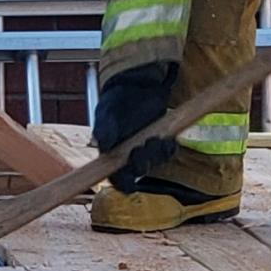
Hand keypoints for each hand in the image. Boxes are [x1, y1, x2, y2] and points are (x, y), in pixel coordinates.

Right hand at [92, 63, 177, 189]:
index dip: (124, 183)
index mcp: (112, 156)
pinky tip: (168, 139)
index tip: (128, 176)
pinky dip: (169, 147)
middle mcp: (130, 157)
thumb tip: (101, 144)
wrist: (134, 87)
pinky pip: (168, 152)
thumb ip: (103, 128)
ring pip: (155, 163)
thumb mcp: (105, 111)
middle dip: (142, 163)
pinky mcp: (161, 142)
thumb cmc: (115, 102)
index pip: (118, 180)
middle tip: (141, 148)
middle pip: (138, 172)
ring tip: (155, 138)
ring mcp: (147, 150)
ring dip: (157, 154)